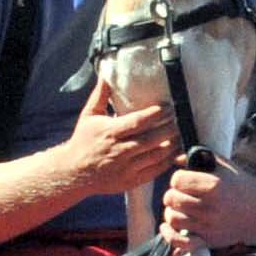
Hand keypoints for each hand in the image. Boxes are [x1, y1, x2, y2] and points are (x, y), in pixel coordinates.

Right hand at [65, 96, 179, 195]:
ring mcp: (126, 167)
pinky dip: (168, 161)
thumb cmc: (83, 141)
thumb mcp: (89, 117)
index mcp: (109, 132)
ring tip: (183, 134)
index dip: (154, 114)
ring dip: (173, 145)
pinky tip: (177, 152)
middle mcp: (119, 150)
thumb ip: (100, 96)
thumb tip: (106, 75)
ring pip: (157, 155)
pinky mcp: (131, 180)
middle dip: (170, 128)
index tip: (167, 107)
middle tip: (182, 119)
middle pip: (151, 139)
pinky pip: (155, 170)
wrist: (72, 172)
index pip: (137, 122)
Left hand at [158, 159, 255, 253]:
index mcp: (213, 186)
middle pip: (171, 198)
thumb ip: (200, 158)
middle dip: (174, 194)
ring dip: (173, 211)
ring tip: (182, 208)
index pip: (176, 180)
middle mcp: (210, 207)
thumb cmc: (242, 185)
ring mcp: (209, 226)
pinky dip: (169, 235)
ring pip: (172, 218)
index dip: (179, 178)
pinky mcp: (209, 241)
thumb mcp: (224, 167)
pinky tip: (168, 227)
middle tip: (184, 194)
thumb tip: (174, 160)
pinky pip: (179, 242)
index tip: (187, 180)